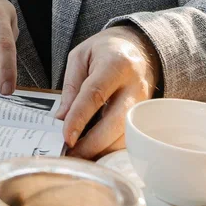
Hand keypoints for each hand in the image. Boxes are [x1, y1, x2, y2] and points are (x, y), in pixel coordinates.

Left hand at [55, 26, 160, 158]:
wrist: (138, 48)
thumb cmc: (106, 51)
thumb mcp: (80, 57)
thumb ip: (71, 87)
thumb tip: (61, 119)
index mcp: (116, 64)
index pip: (95, 94)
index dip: (79, 118)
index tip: (66, 138)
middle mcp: (135, 86)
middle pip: (116, 122)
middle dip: (93, 144)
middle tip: (71, 156)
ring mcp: (143, 104)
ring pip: (125, 136)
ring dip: (101, 151)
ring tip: (78, 157)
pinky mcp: (144, 117)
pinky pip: (129, 139)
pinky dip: (110, 149)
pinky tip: (93, 152)